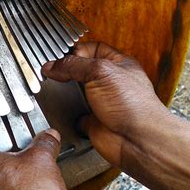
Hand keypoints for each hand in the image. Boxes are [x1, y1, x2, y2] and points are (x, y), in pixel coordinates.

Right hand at [43, 42, 189, 189]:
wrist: (137, 140)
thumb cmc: (133, 104)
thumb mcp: (100, 72)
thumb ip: (73, 65)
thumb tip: (52, 66)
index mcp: (117, 64)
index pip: (92, 48)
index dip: (75, 50)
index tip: (59, 56)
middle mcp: (109, 81)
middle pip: (81, 70)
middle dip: (67, 71)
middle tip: (53, 71)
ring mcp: (100, 101)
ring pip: (75, 91)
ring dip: (65, 92)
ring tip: (54, 88)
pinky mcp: (92, 120)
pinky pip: (74, 113)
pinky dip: (67, 113)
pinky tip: (63, 108)